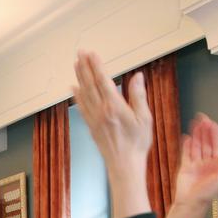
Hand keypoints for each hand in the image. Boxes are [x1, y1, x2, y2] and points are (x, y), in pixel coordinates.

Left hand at [73, 51, 152, 168]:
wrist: (124, 165)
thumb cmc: (137, 143)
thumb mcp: (144, 118)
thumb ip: (138, 96)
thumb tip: (137, 77)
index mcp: (114, 107)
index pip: (103, 81)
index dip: (97, 66)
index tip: (92, 54)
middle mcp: (101, 111)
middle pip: (90, 85)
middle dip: (85, 67)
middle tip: (79, 53)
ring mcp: (94, 119)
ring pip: (84, 94)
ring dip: (80, 77)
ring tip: (76, 64)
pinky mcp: (92, 126)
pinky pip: (82, 108)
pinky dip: (77, 96)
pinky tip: (73, 88)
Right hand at [172, 114, 217, 208]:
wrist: (190, 204)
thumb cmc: (207, 195)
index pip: (217, 145)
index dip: (214, 134)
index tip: (212, 124)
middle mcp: (208, 163)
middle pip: (206, 143)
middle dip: (205, 131)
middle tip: (202, 119)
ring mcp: (196, 164)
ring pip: (197, 145)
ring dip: (196, 135)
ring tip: (195, 124)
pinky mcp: (186, 167)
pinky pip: (186, 153)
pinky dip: (186, 145)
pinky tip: (187, 137)